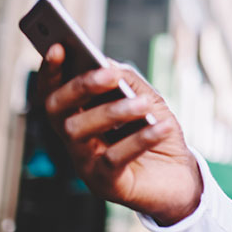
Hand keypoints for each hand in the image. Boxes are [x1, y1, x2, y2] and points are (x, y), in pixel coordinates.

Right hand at [38, 44, 202, 224]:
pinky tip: (162, 127)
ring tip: (143, 104)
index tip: (58, 46)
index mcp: (79, 116)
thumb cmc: (157, 133)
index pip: (53, 91)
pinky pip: (114, 158)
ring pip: (81, 132)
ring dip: (114, 112)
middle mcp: (74, 140)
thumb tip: (106, 63)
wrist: (180, 177)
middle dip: (81, 87)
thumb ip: (126, 80)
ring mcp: (86, 164)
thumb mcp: (146, 100)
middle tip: (110, 74)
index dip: (50, 70)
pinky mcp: (106, 184)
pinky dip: (140, 139)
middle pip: (57, 110)